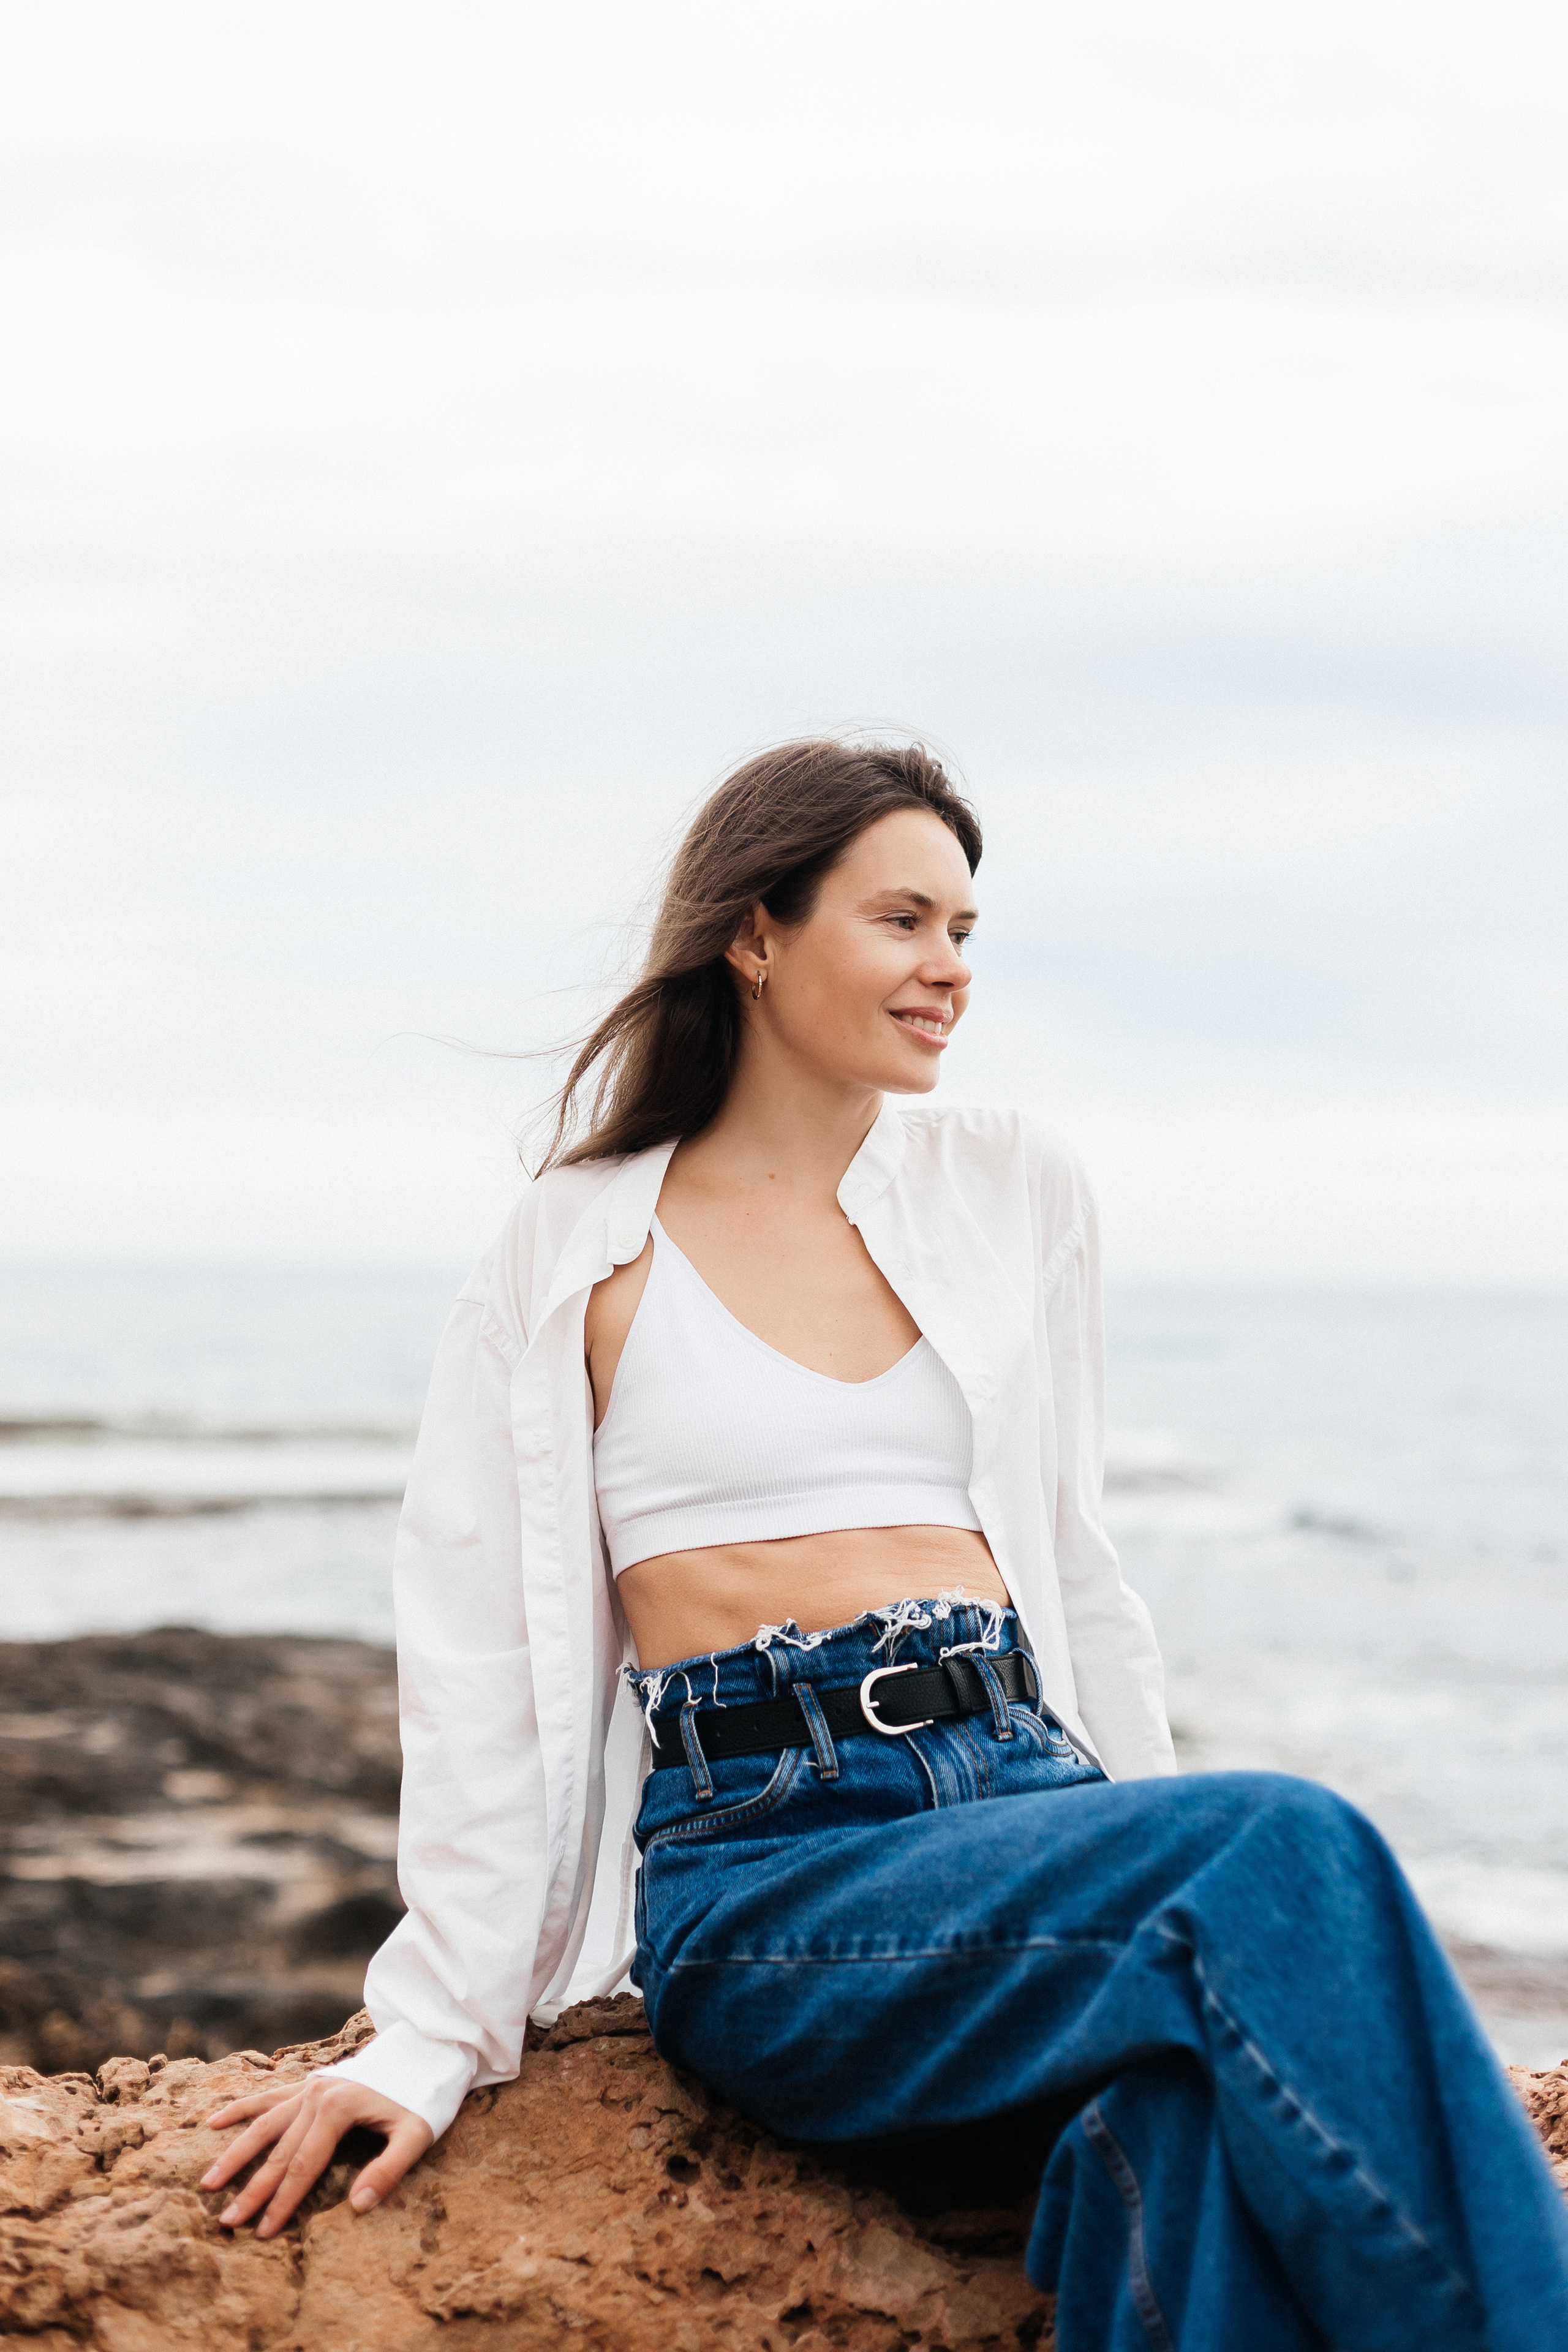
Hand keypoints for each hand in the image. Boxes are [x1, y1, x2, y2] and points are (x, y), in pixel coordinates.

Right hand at [200, 2073, 432, 2238]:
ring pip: (264, 2125)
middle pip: (278, 2151)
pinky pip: (268, 2097)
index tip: (261, 2232)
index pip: (304, 2166)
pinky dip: (242, 2108)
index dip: (283, 2202)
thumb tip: (357, 2206)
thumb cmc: (424, 2096)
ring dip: (235, 2154)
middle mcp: (316, 2095)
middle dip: (252, 2190)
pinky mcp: (308, 2082)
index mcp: (338, 2109)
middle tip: (226, 2222)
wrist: (426, 2050)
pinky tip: (214, 2121)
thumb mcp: (418, 2134)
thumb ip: (388, 2170)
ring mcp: (309, 2086)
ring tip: (209, 2183)